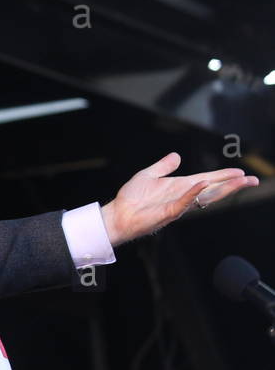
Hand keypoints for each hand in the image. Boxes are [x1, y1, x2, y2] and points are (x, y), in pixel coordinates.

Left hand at [100, 152, 258, 245]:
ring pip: (205, 197)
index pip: (208, 180)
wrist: (116, 215)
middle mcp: (183, 196)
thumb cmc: (131, 198)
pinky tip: (203, 184)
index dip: (224, 176)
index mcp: (180, 187)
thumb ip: (163, 166)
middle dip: (233, 185)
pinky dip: (193, 193)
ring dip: (222, 188)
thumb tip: (176, 155)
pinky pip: (184, 202)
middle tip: (253, 180)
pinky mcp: (168, 213)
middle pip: (214, 190)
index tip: (241, 172)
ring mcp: (177, 205)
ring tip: (239, 181)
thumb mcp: (149, 175)